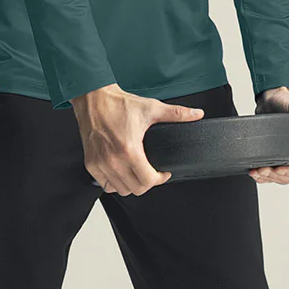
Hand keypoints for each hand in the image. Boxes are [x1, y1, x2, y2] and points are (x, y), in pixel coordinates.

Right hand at [73, 84, 203, 195]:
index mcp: (129, 150)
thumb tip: (197, 114)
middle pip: (135, 189)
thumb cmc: (118, 104)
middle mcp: (113, 160)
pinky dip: (114, 182)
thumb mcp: (151, 108)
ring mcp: (100, 164)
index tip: (163, 173)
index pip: (148, 181)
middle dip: (147, 183)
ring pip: (120, 190)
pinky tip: (122, 171)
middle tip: (151, 172)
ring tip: (137, 172)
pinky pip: (105, 185)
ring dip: (131, 184)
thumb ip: (176, 113)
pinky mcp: (90, 164)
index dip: (160, 179)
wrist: (93, 98)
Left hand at [249, 86, 288, 184]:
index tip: (280, 169)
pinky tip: (255, 174)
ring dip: (269, 178)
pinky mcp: (277, 160)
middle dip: (278, 177)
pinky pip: (272, 176)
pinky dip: (263, 178)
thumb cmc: (286, 102)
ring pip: (282, 179)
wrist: (270, 102)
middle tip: (264, 169)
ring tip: (257, 171)